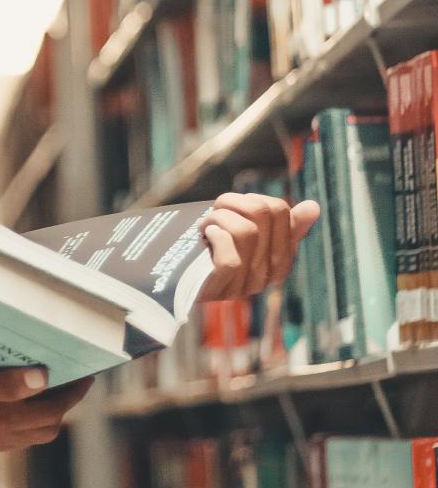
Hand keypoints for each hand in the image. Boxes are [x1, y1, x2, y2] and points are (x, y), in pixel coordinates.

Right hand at [0, 368, 93, 465]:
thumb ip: (2, 387)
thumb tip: (43, 378)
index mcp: (0, 425)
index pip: (52, 412)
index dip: (73, 394)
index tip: (86, 373)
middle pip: (43, 426)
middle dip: (60, 403)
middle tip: (66, 376)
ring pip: (23, 431)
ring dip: (37, 410)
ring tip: (37, 382)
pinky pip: (2, 432)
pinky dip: (13, 415)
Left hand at [196, 191, 319, 301]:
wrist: (174, 277)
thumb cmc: (211, 250)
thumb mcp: (246, 233)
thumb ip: (281, 224)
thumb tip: (314, 207)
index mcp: (280, 261)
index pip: (281, 212)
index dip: (253, 200)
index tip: (235, 208)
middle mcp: (266, 276)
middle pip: (264, 214)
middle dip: (234, 202)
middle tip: (215, 211)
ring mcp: (244, 284)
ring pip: (246, 231)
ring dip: (218, 217)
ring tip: (206, 224)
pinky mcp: (222, 288)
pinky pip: (230, 257)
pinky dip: (215, 235)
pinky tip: (205, 236)